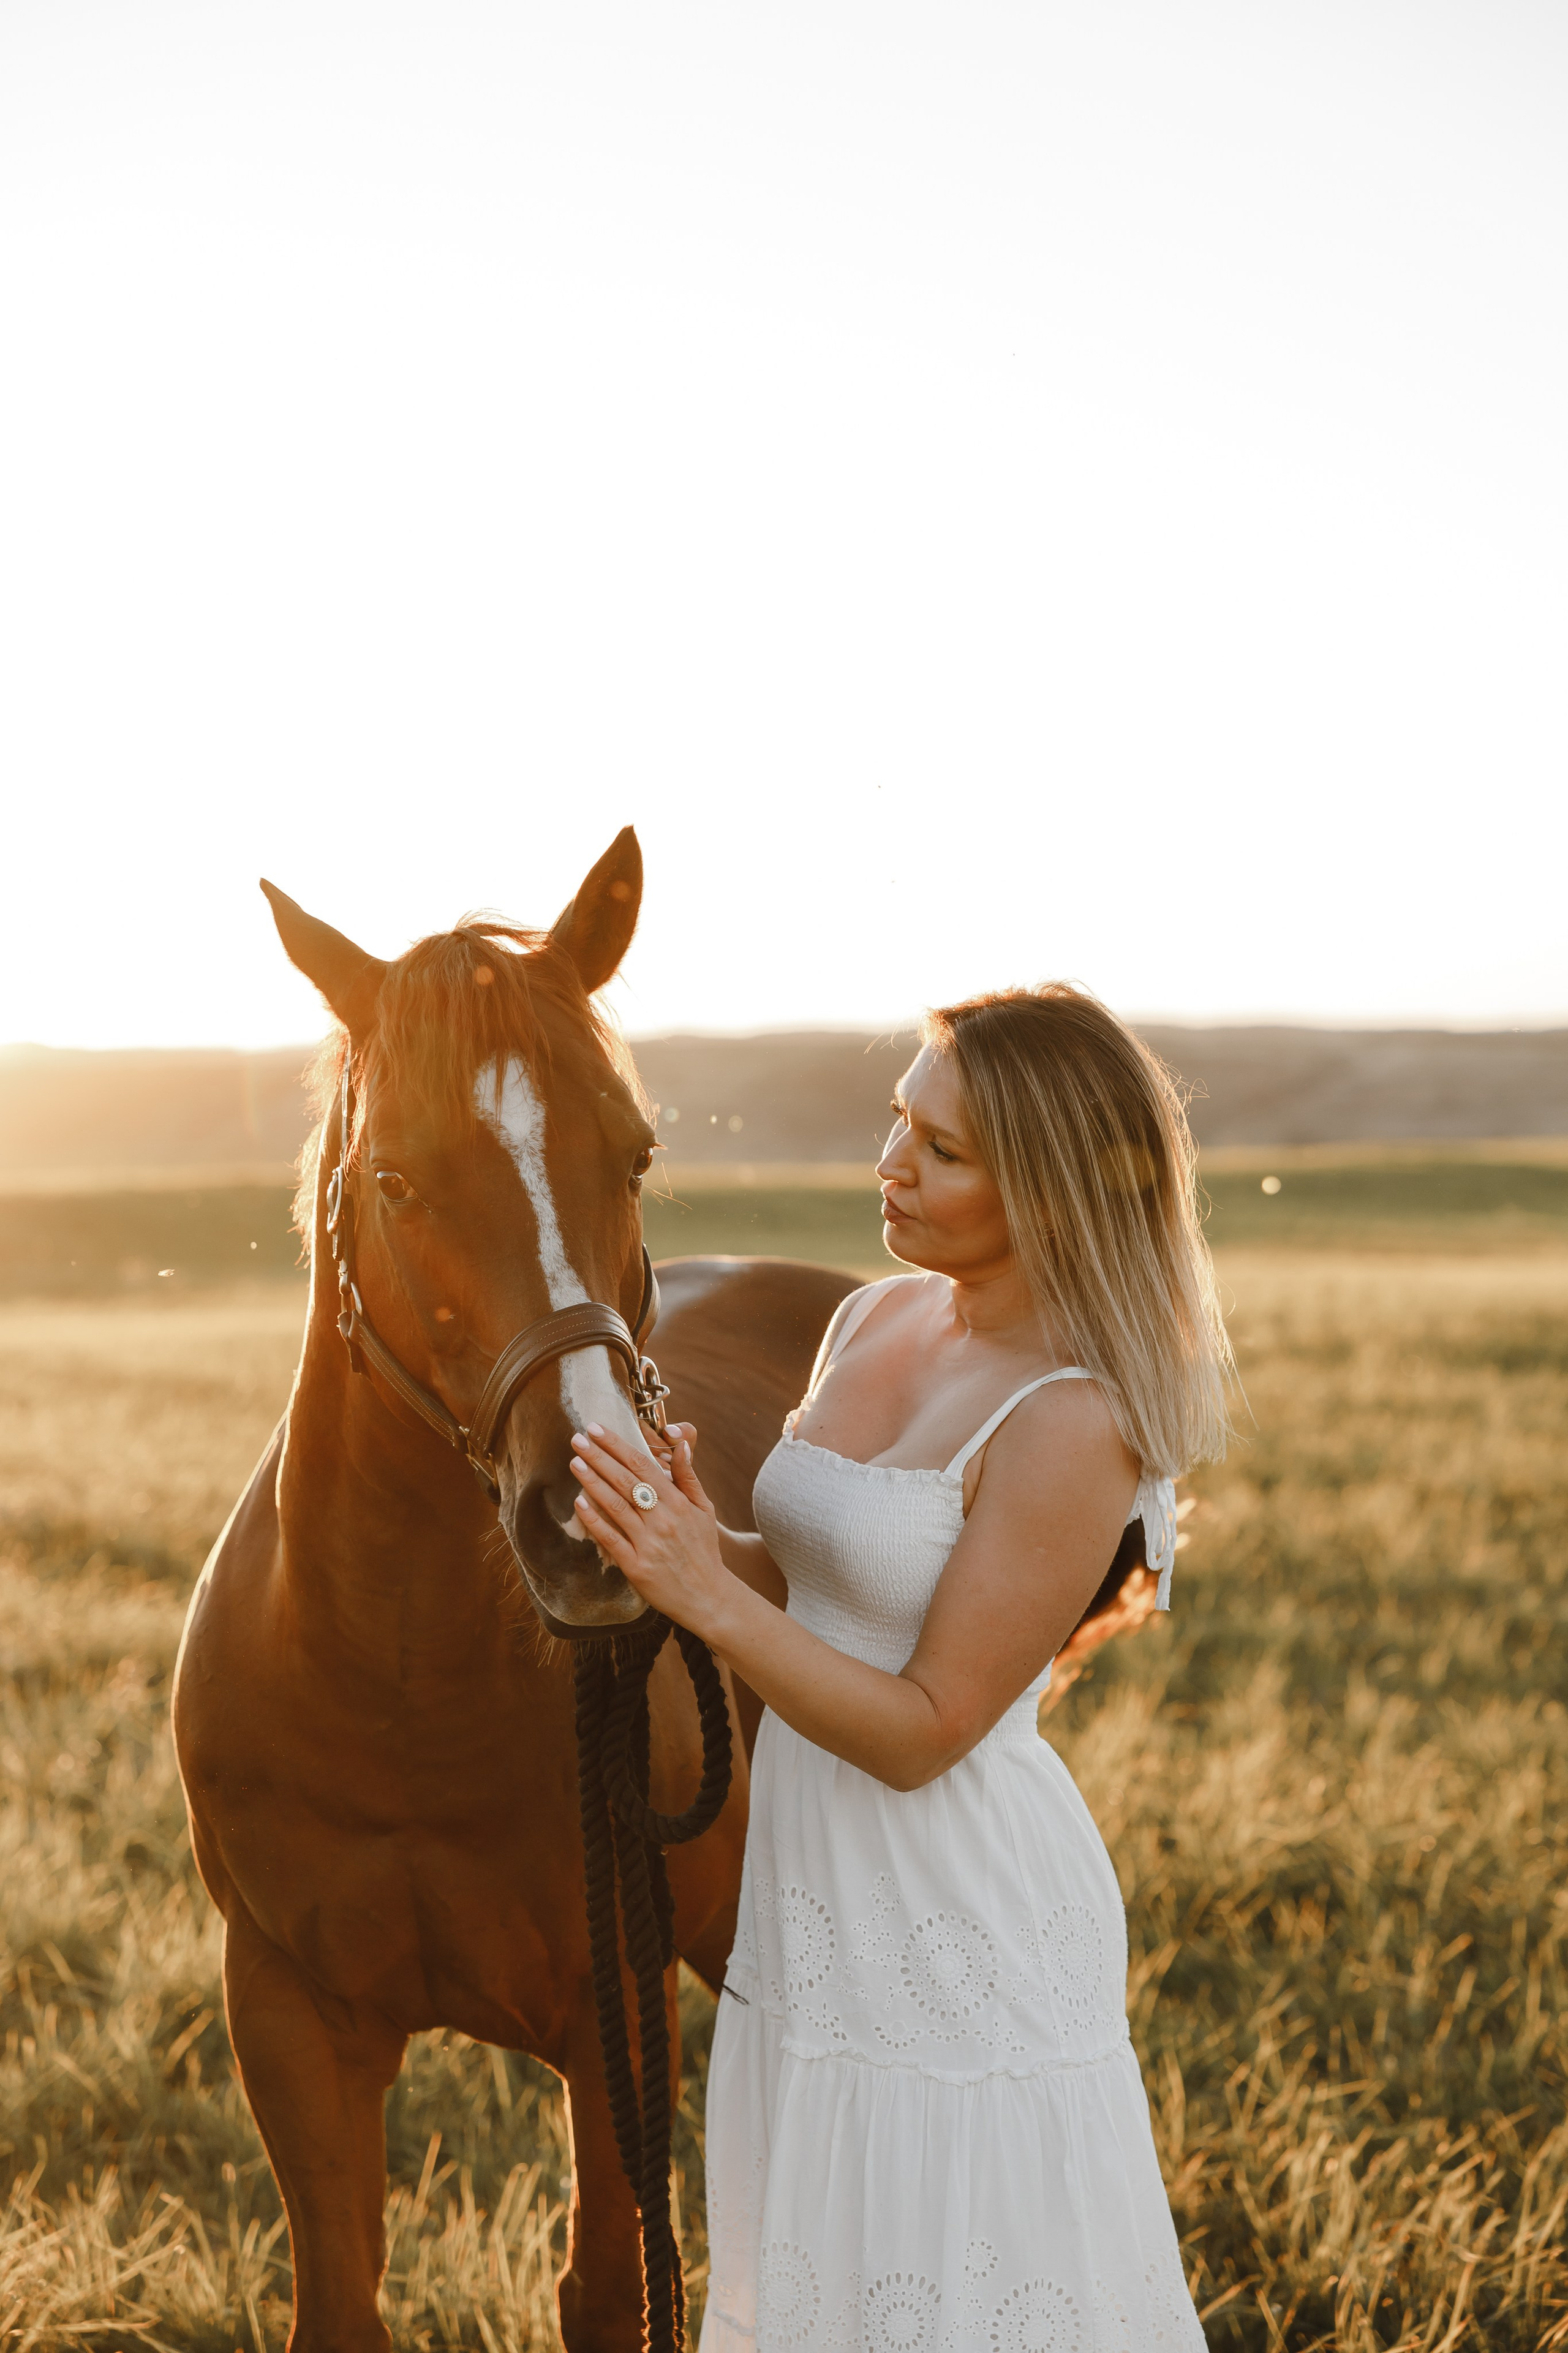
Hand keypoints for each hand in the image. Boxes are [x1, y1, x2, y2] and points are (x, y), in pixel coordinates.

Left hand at [569, 1421, 729, 1635]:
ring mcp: (648, 1543)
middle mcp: (663, 1519)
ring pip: (615, 1505)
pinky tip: (579, 1502)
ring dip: (592, 1481)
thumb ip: (688, 1477)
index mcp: (678, 1502)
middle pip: (625, 1480)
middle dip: (599, 1456)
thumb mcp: (704, 1510)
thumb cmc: (704, 1550)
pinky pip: (610, 1538)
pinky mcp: (636, 1567)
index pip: (643, 1465)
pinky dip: (594, 1520)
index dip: (617, 1445)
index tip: (597, 1429)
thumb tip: (681, 1444)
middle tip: (577, 1438)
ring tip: (575, 1462)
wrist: (708, 1598)